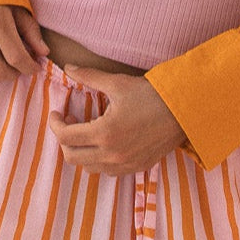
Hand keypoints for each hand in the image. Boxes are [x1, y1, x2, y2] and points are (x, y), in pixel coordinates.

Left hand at [48, 67, 186, 174]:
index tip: (56, 113)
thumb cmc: (151, 94)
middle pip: (72, 157)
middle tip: (68, 122)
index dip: (55, 124)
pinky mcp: (136, 168)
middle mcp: (112, 154)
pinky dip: (98, 160)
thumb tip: (68, 67)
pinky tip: (104, 142)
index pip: (65, 137)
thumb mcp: (117, 83)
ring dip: (81, 151)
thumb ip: (89, 76)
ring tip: (85, 131)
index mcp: (105, 132)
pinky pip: (108, 172)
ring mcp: (125, 165)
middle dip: (64, 140)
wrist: (184, 111)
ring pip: (89, 167)